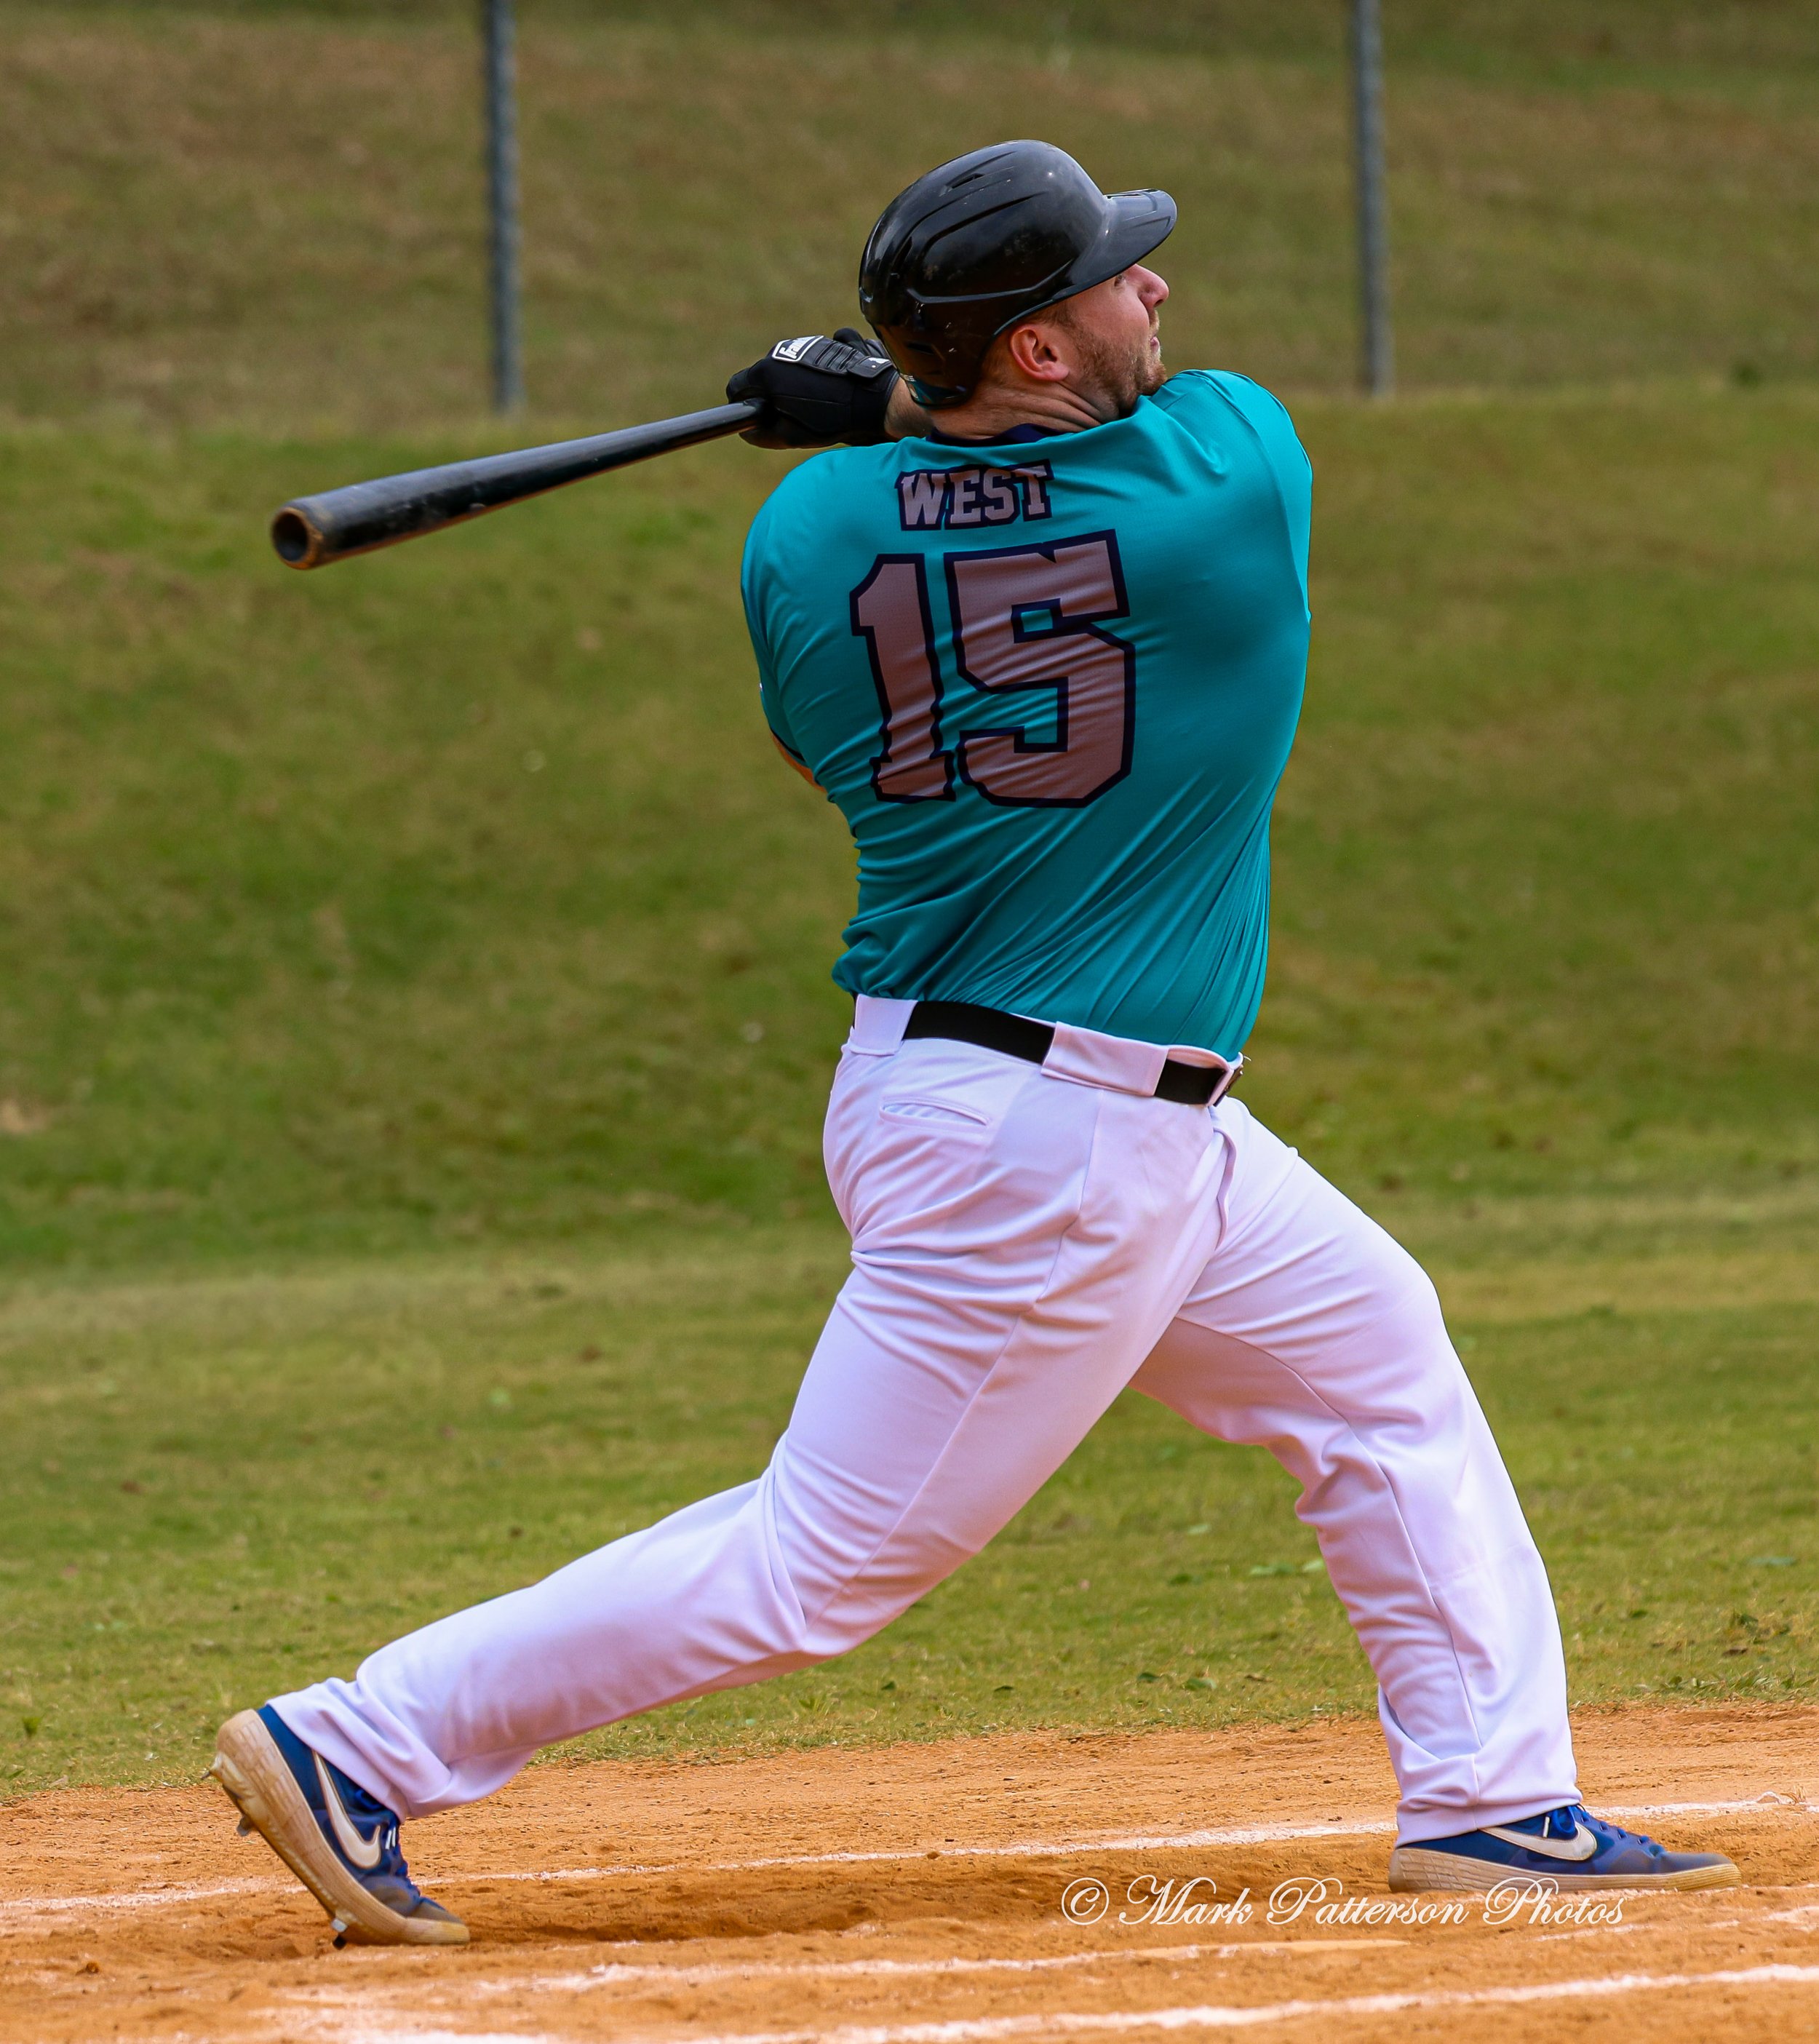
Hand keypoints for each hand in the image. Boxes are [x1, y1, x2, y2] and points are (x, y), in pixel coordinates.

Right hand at [726, 330, 898, 448]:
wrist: (877, 401)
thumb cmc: (834, 421)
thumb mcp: (792, 437)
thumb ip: (763, 433)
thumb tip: (747, 431)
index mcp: (767, 373)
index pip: (737, 387)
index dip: (743, 405)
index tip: (756, 416)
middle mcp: (783, 350)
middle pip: (765, 375)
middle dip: (773, 394)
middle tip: (794, 415)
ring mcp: (809, 342)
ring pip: (792, 364)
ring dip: (799, 381)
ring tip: (822, 401)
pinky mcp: (833, 341)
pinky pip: (820, 354)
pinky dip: (824, 367)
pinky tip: (837, 382)